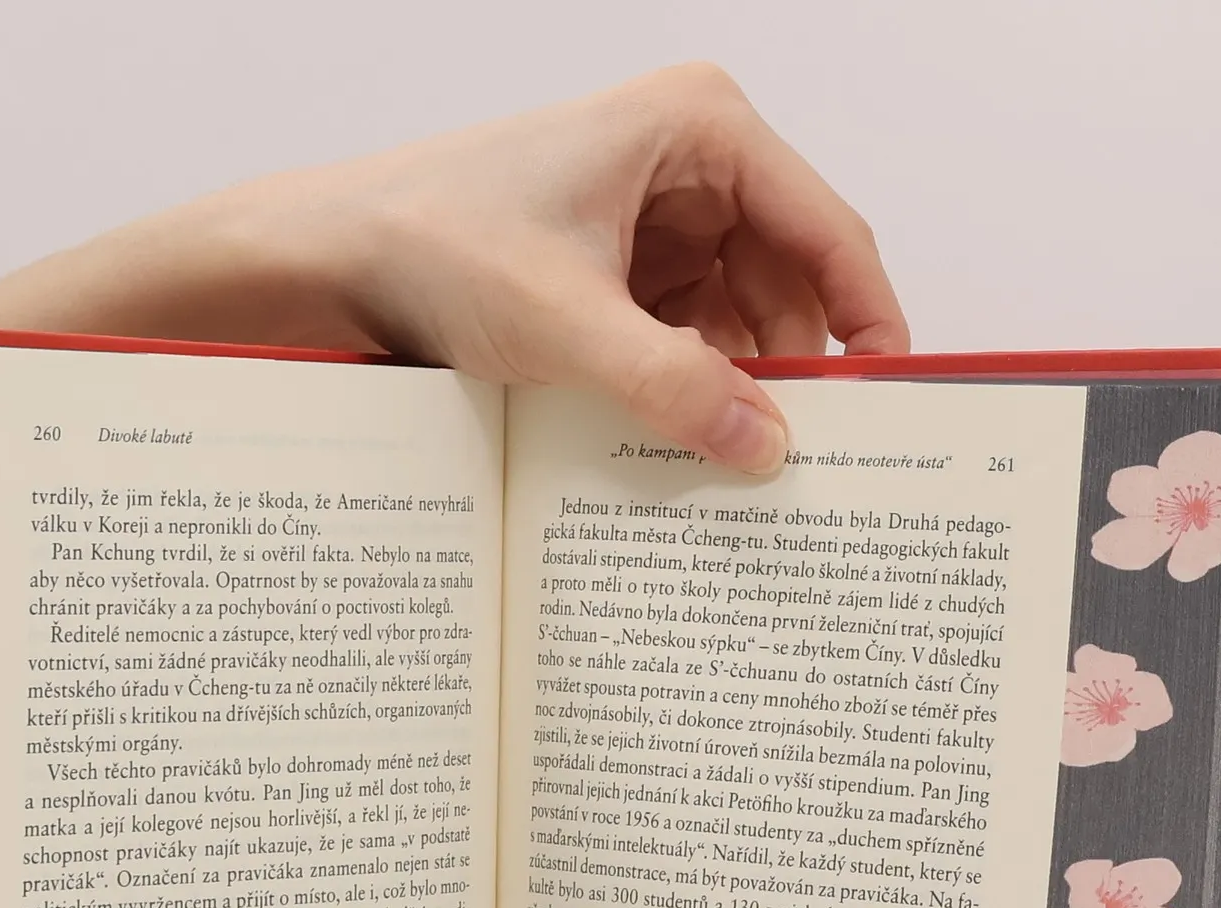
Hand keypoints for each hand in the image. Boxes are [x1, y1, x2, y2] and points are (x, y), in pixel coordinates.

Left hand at [0, 64, 908, 475]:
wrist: (331, 255)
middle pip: (792, 276)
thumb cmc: (435, 243)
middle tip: (815, 462)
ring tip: (747, 465)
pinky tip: (691, 441)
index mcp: (701, 129)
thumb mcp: (567, 326)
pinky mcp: (624, 263)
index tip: (890, 405)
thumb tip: (769, 447)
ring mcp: (659, 212)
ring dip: (742, 383)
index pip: (828, 230)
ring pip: (744, 312)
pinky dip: (695, 383)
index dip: (867, 322)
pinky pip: (692, 330)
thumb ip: (674, 390)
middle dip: (798, 366)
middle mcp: (693, 158)